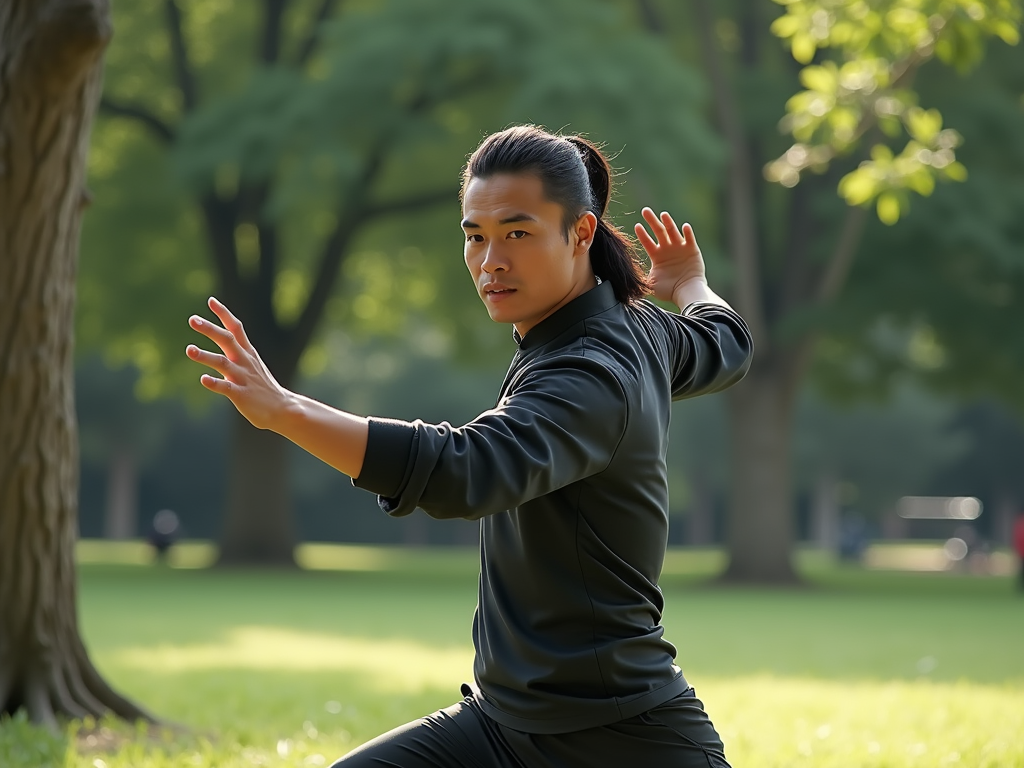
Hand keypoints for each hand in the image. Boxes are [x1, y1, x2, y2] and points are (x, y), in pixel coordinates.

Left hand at [186, 297, 290, 429]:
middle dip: (210, 329)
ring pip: (223, 363)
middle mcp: (245, 362)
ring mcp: (243, 378)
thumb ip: (240, 351)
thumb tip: (229, 336)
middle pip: (227, 340)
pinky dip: (215, 383)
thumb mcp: (254, 364)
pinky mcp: (242, 395)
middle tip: (193, 319)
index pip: (236, 329)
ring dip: (205, 356)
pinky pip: (226, 388)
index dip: (224, 314)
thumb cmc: (264, 387)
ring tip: (189, 349)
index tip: (211, 301)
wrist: (283, 409)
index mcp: (248, 353)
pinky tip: (203, 379)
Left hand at [634, 208, 706, 305]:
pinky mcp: (692, 250)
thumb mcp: (651, 284)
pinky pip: (690, 239)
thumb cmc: (669, 291)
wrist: (686, 293)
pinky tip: (684, 226)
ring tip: (663, 215)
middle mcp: (667, 249)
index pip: (647, 242)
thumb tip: (626, 282)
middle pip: (658, 231)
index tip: (637, 225)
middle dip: (652, 221)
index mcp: (657, 256)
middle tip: (645, 210)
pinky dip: (687, 233)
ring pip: (673, 232)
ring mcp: (680, 248)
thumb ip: (640, 280)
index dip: (642, 234)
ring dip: (668, 223)